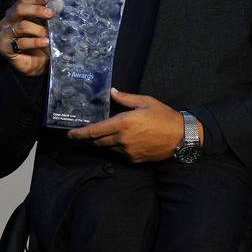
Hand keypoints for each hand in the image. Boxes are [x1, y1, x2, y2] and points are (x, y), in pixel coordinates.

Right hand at [0, 0, 53, 75]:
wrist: (35, 64)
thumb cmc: (38, 42)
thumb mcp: (43, 26)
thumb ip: (45, 15)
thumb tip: (56, 5)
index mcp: (15, 13)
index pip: (23, 1)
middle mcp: (7, 21)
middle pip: (19, 10)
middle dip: (37, 10)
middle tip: (51, 14)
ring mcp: (4, 34)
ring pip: (22, 26)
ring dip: (38, 30)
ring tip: (48, 35)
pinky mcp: (4, 47)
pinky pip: (21, 42)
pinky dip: (36, 42)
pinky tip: (45, 42)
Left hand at [67, 89, 191, 162]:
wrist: (182, 136)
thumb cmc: (163, 116)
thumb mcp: (145, 101)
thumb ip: (125, 98)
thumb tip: (112, 92)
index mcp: (123, 123)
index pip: (95, 131)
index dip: (80, 134)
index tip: (70, 134)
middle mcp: (122, 139)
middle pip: (98, 141)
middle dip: (90, 138)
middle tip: (84, 133)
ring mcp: (128, 152)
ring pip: (108, 148)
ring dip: (104, 142)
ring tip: (105, 134)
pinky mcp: (135, 159)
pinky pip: (120, 154)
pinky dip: (117, 148)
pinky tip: (123, 140)